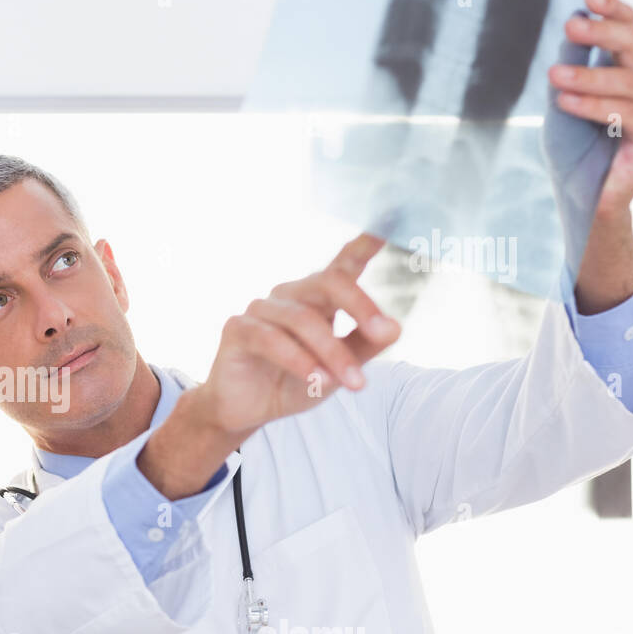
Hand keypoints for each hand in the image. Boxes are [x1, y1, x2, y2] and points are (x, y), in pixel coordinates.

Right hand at [138, 234, 400, 499]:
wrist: (248, 412)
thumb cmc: (294, 383)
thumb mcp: (339, 370)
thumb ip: (365, 347)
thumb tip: (395, 328)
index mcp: (317, 299)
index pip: (343, 265)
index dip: (364, 243)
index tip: (387, 222)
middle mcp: (289, 295)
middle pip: (329, 282)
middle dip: (360, 306)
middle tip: (383, 333)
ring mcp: (261, 309)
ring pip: (303, 319)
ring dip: (333, 353)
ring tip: (354, 383)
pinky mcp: (237, 328)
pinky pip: (272, 339)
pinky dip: (299, 360)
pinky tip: (316, 380)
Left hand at [548, 0, 632, 216]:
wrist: (580, 194)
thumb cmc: (574, 144)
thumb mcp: (564, 97)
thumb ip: (571, 64)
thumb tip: (573, 21)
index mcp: (630, 68)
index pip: (629, 29)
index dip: (614, 10)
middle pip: (632, 47)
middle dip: (602, 32)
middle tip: (571, 25)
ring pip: (628, 81)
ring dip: (589, 75)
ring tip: (553, 75)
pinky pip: (625, 114)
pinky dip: (593, 106)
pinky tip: (565, 102)